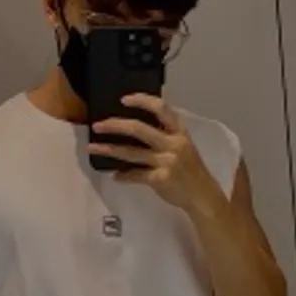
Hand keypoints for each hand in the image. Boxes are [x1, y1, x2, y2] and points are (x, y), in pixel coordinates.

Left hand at [89, 94, 222, 213]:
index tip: (124, 99)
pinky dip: (123, 176)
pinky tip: (116, 176)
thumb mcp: (184, 146)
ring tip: (94, 148)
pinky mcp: (160, 179)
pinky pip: (136, 175)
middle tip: (98, 125)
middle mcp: (173, 144)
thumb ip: (166, 135)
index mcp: (179, 132)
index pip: (161, 109)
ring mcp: (166, 162)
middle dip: (115, 126)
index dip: (142, 101)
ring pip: (132, 153)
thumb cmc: (191, 170)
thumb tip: (136, 127)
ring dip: (110, 150)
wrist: (202, 195)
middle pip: (139, 129)